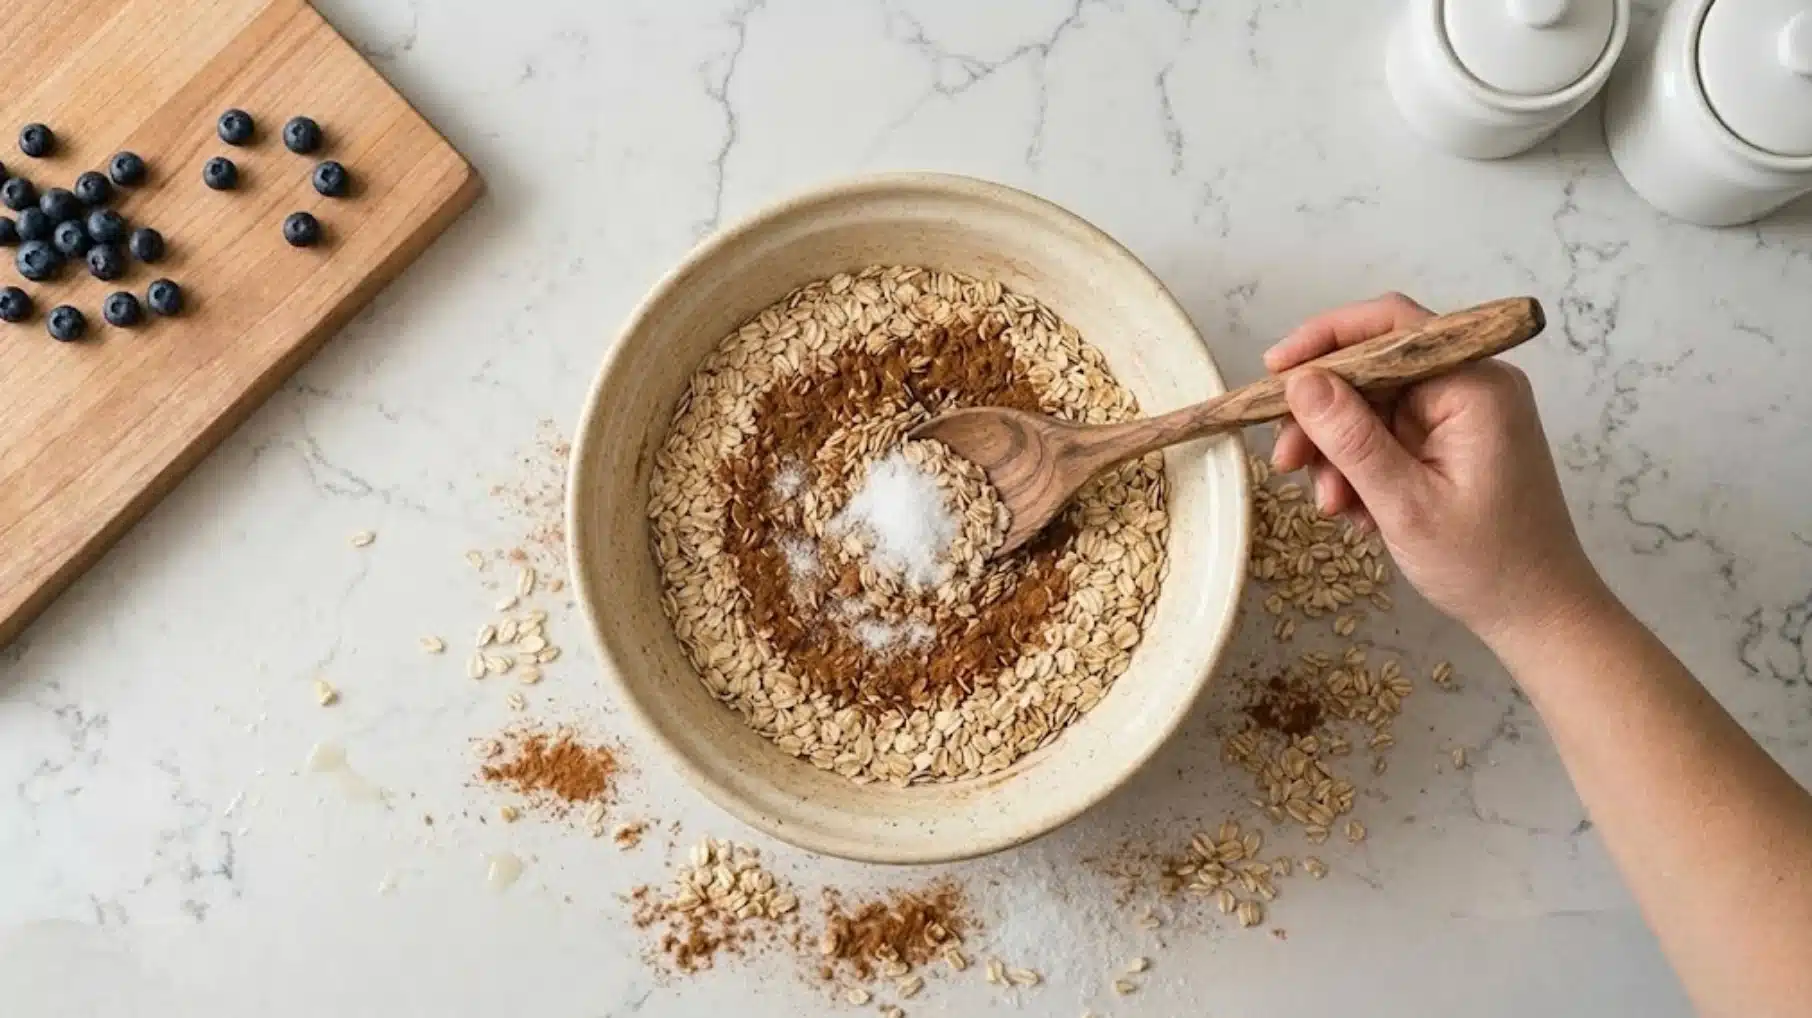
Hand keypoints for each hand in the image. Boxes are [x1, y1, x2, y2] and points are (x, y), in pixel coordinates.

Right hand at [1267, 292, 1606, 644]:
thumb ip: (1351, 438)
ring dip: (1339, 451)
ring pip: (1374, 406)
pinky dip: (1362, 467)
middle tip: (1288, 462)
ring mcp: (1464, 415)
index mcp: (1475, 386)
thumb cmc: (1486, 565)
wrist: (1537, 613)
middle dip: (1324, 415)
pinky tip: (1358, 511)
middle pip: (1374, 369)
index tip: (1273, 374)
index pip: (1390, 328)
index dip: (1324, 341)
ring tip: (1332, 504)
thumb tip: (1299, 381)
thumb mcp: (1404, 503)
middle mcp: (1473, 386)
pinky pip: (1389, 435)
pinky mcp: (1454, 441)